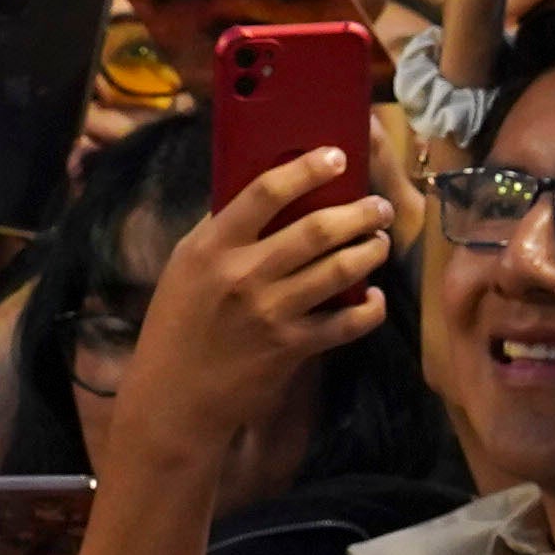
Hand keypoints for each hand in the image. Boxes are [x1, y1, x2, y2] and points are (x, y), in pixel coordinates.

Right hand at [115, 147, 393, 454]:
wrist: (174, 398)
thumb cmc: (179, 325)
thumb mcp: (185, 267)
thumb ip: (221, 230)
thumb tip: (264, 193)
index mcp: (212, 247)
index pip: (264, 192)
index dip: (306, 169)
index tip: (336, 156)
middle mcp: (243, 275)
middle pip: (317, 229)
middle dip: (360, 213)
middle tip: (378, 207)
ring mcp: (271, 313)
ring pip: (339, 270)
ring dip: (370, 252)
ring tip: (379, 243)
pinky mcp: (292, 348)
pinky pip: (347, 322)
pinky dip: (370, 308)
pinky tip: (374, 297)